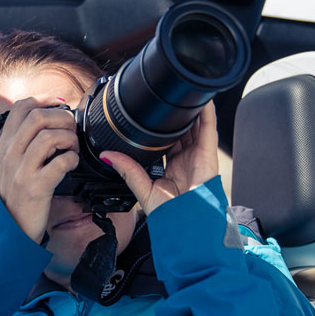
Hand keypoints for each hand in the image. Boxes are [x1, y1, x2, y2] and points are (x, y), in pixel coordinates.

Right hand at [0, 99, 79, 241]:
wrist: (9, 229)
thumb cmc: (15, 196)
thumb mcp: (9, 165)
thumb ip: (22, 143)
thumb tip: (48, 120)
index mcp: (4, 145)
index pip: (21, 108)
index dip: (44, 100)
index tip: (60, 105)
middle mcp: (9, 154)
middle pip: (38, 117)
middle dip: (62, 118)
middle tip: (71, 129)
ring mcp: (21, 171)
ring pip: (49, 137)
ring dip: (69, 138)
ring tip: (72, 148)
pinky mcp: (35, 188)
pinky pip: (59, 163)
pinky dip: (72, 159)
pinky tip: (71, 164)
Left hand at [101, 103, 219, 215]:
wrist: (189, 226)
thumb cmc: (172, 214)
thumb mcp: (143, 189)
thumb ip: (128, 170)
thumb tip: (107, 156)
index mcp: (170, 166)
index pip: (164, 140)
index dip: (156, 126)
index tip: (145, 112)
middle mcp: (185, 158)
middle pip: (179, 129)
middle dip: (172, 114)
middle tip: (162, 95)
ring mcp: (197, 155)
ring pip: (194, 125)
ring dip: (188, 109)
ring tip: (180, 90)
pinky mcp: (208, 155)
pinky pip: (208, 129)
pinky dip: (205, 113)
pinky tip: (200, 100)